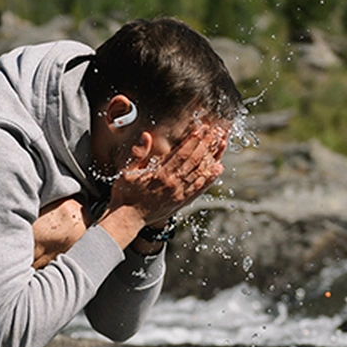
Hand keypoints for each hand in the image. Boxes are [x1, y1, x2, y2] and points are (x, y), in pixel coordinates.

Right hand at [109, 122, 227, 226]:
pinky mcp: (181, 202)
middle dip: (207, 144)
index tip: (203, 127)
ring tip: (221, 143)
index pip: (182, 153)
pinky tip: (218, 169)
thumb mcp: (125, 171)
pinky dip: (210, 178)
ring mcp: (179, 194)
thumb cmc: (124, 194)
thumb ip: (137, 153)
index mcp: (160, 174)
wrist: (127, 219)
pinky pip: (199, 188)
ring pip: (201, 173)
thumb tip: (146, 135)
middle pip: (195, 161)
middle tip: (216, 131)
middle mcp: (173, 184)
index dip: (194, 139)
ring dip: (213, 157)